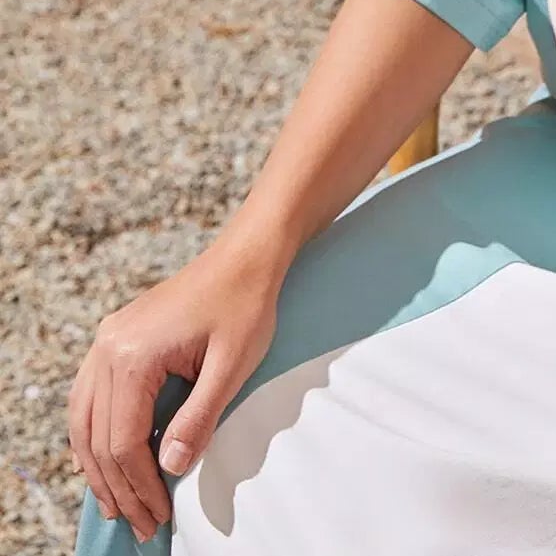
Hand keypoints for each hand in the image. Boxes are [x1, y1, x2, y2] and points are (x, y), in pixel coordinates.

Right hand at [67, 234, 284, 541]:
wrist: (246, 256)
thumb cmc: (245, 305)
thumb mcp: (231, 366)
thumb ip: (199, 419)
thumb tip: (171, 468)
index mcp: (133, 356)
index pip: (124, 441)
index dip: (140, 486)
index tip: (158, 517)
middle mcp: (109, 347)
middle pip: (98, 436)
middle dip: (118, 486)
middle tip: (139, 524)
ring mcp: (107, 339)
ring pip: (84, 419)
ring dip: (98, 466)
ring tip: (117, 503)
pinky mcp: (115, 336)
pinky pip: (89, 396)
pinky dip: (94, 433)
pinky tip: (105, 457)